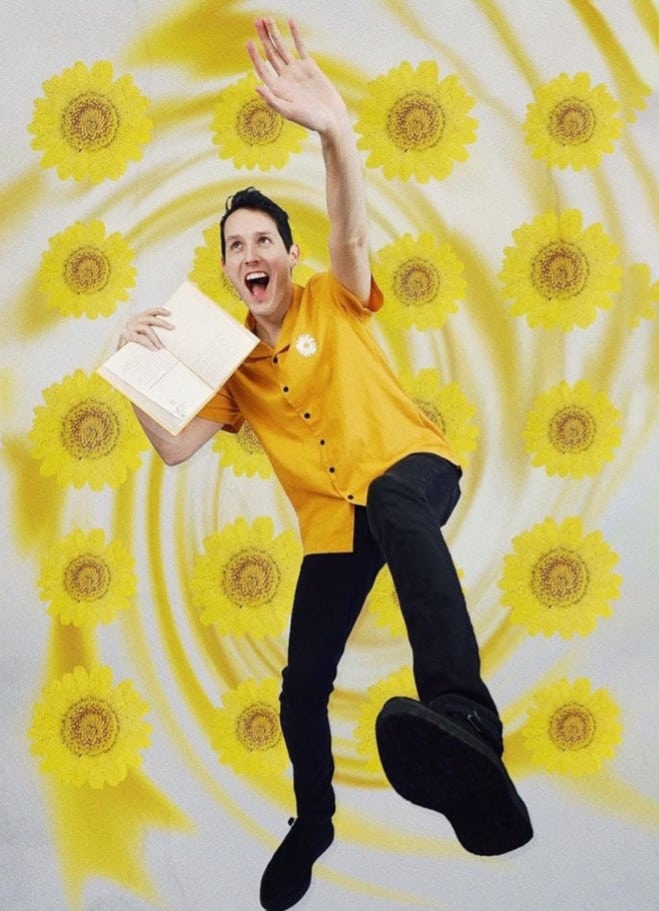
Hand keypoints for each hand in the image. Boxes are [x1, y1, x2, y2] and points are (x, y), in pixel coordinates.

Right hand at [118, 308, 173, 350]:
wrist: (121, 356)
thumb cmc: (135, 346)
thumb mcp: (144, 336)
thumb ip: (152, 331)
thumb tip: (169, 330)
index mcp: (138, 319)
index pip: (150, 311)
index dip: (159, 310)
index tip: (169, 313)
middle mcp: (132, 321)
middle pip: (149, 318)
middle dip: (162, 322)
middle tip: (172, 328)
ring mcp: (129, 328)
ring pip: (146, 328)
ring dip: (155, 338)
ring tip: (161, 346)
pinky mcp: (126, 336)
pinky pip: (140, 338)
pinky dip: (148, 343)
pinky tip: (154, 349)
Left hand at [247, 18, 346, 134]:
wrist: (331, 118)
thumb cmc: (311, 120)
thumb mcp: (289, 112)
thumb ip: (272, 100)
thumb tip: (256, 87)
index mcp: (277, 89)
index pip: (262, 69)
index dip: (255, 55)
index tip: (249, 42)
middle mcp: (284, 78)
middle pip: (270, 54)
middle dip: (263, 38)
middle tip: (256, 21)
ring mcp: (296, 71)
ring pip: (282, 48)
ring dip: (274, 33)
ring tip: (267, 19)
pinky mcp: (309, 66)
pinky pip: (300, 47)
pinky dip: (295, 35)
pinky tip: (290, 22)